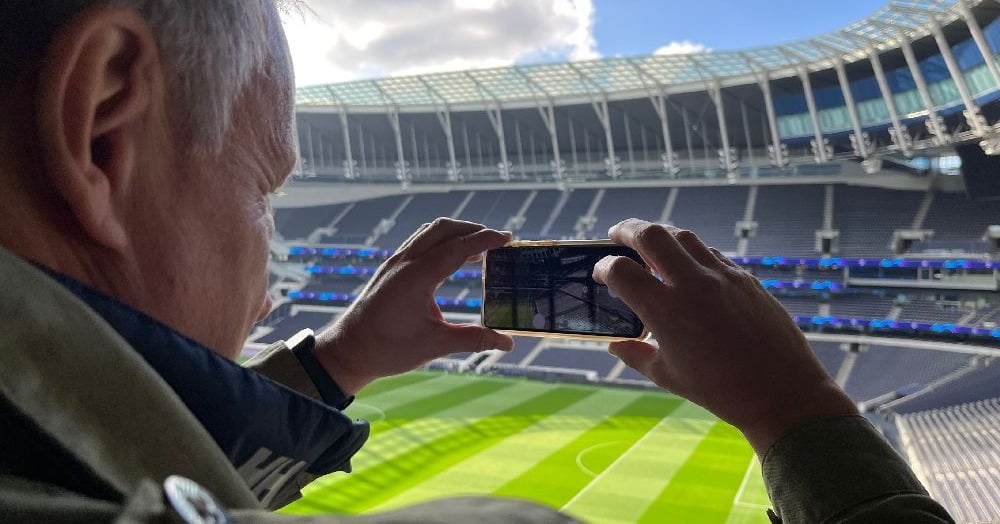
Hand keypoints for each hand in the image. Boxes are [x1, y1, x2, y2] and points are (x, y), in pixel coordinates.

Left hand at [314, 218, 514, 394]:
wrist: (347, 351)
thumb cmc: (388, 349)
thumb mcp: (436, 345)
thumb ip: (474, 339)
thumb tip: (508, 342)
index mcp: (417, 276)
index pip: (458, 247)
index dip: (486, 240)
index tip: (508, 239)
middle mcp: (404, 262)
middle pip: (443, 229)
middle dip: (472, 230)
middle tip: (496, 241)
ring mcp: (394, 263)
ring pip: (428, 232)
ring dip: (454, 234)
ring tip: (477, 249)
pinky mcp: (388, 269)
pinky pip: (417, 243)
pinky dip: (438, 242)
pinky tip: (448, 259)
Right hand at [593, 219, 856, 454]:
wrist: (782, 392)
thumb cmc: (720, 391)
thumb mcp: (667, 376)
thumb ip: (635, 354)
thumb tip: (615, 343)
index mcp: (666, 311)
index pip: (621, 271)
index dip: (603, 268)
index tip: (600, 273)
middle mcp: (692, 284)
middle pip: (651, 235)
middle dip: (627, 229)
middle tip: (617, 234)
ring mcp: (722, 276)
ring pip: (684, 236)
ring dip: (661, 234)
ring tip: (650, 242)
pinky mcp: (745, 278)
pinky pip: (711, 252)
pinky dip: (691, 251)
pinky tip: (687, 263)